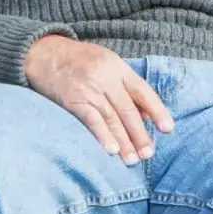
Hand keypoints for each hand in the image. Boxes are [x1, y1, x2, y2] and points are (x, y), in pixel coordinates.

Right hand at [22, 35, 173, 164]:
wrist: (44, 53)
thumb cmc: (81, 61)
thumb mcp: (108, 64)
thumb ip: (127, 87)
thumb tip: (146, 115)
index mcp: (119, 69)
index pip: (143, 92)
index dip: (157, 111)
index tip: (168, 129)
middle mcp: (106, 78)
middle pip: (128, 110)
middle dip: (140, 134)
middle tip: (149, 154)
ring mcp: (89, 89)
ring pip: (111, 119)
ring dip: (123, 142)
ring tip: (132, 160)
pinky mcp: (72, 100)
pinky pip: (91, 120)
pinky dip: (102, 136)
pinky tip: (111, 150)